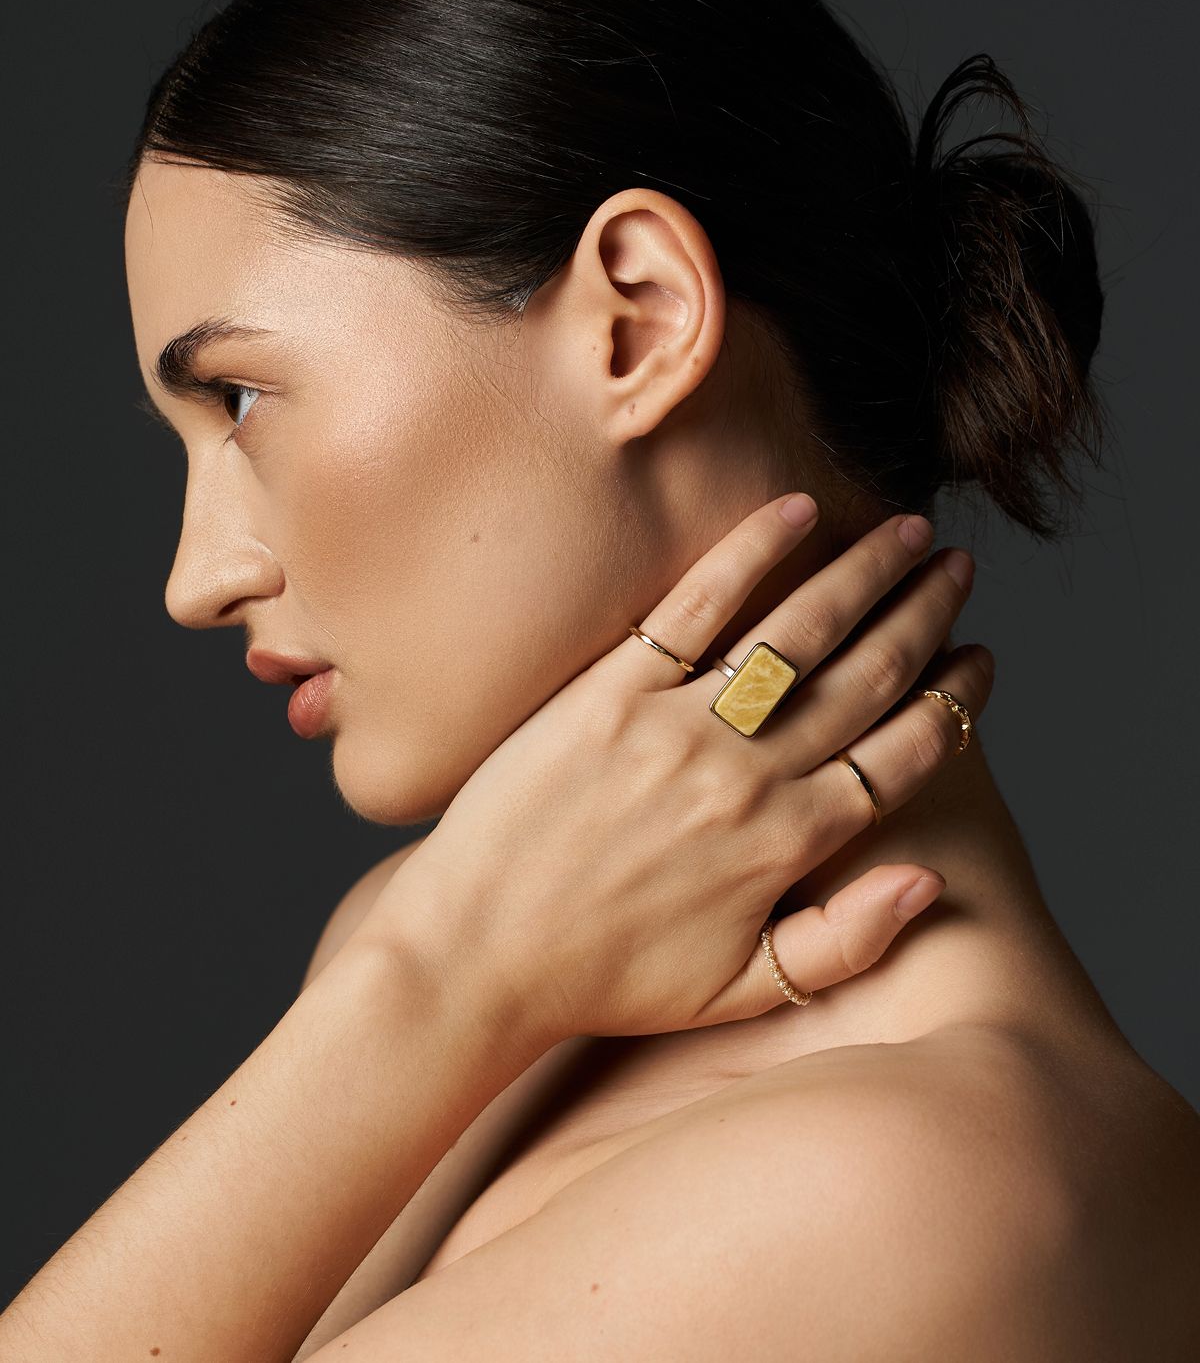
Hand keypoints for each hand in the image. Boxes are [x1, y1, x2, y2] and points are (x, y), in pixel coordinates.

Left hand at [359, 495, 992, 1050]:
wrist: (476, 955)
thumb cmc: (606, 979)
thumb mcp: (738, 992)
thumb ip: (842, 943)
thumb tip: (929, 881)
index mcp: (786, 847)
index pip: (900, 756)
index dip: (954, 703)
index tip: (981, 661)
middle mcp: (746, 777)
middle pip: (865, 677)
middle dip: (925, 616)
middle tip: (957, 569)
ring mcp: (678, 727)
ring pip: (798, 632)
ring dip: (864, 574)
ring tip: (906, 531)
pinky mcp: (610, 691)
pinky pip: (695, 606)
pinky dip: (752, 554)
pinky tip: (794, 512)